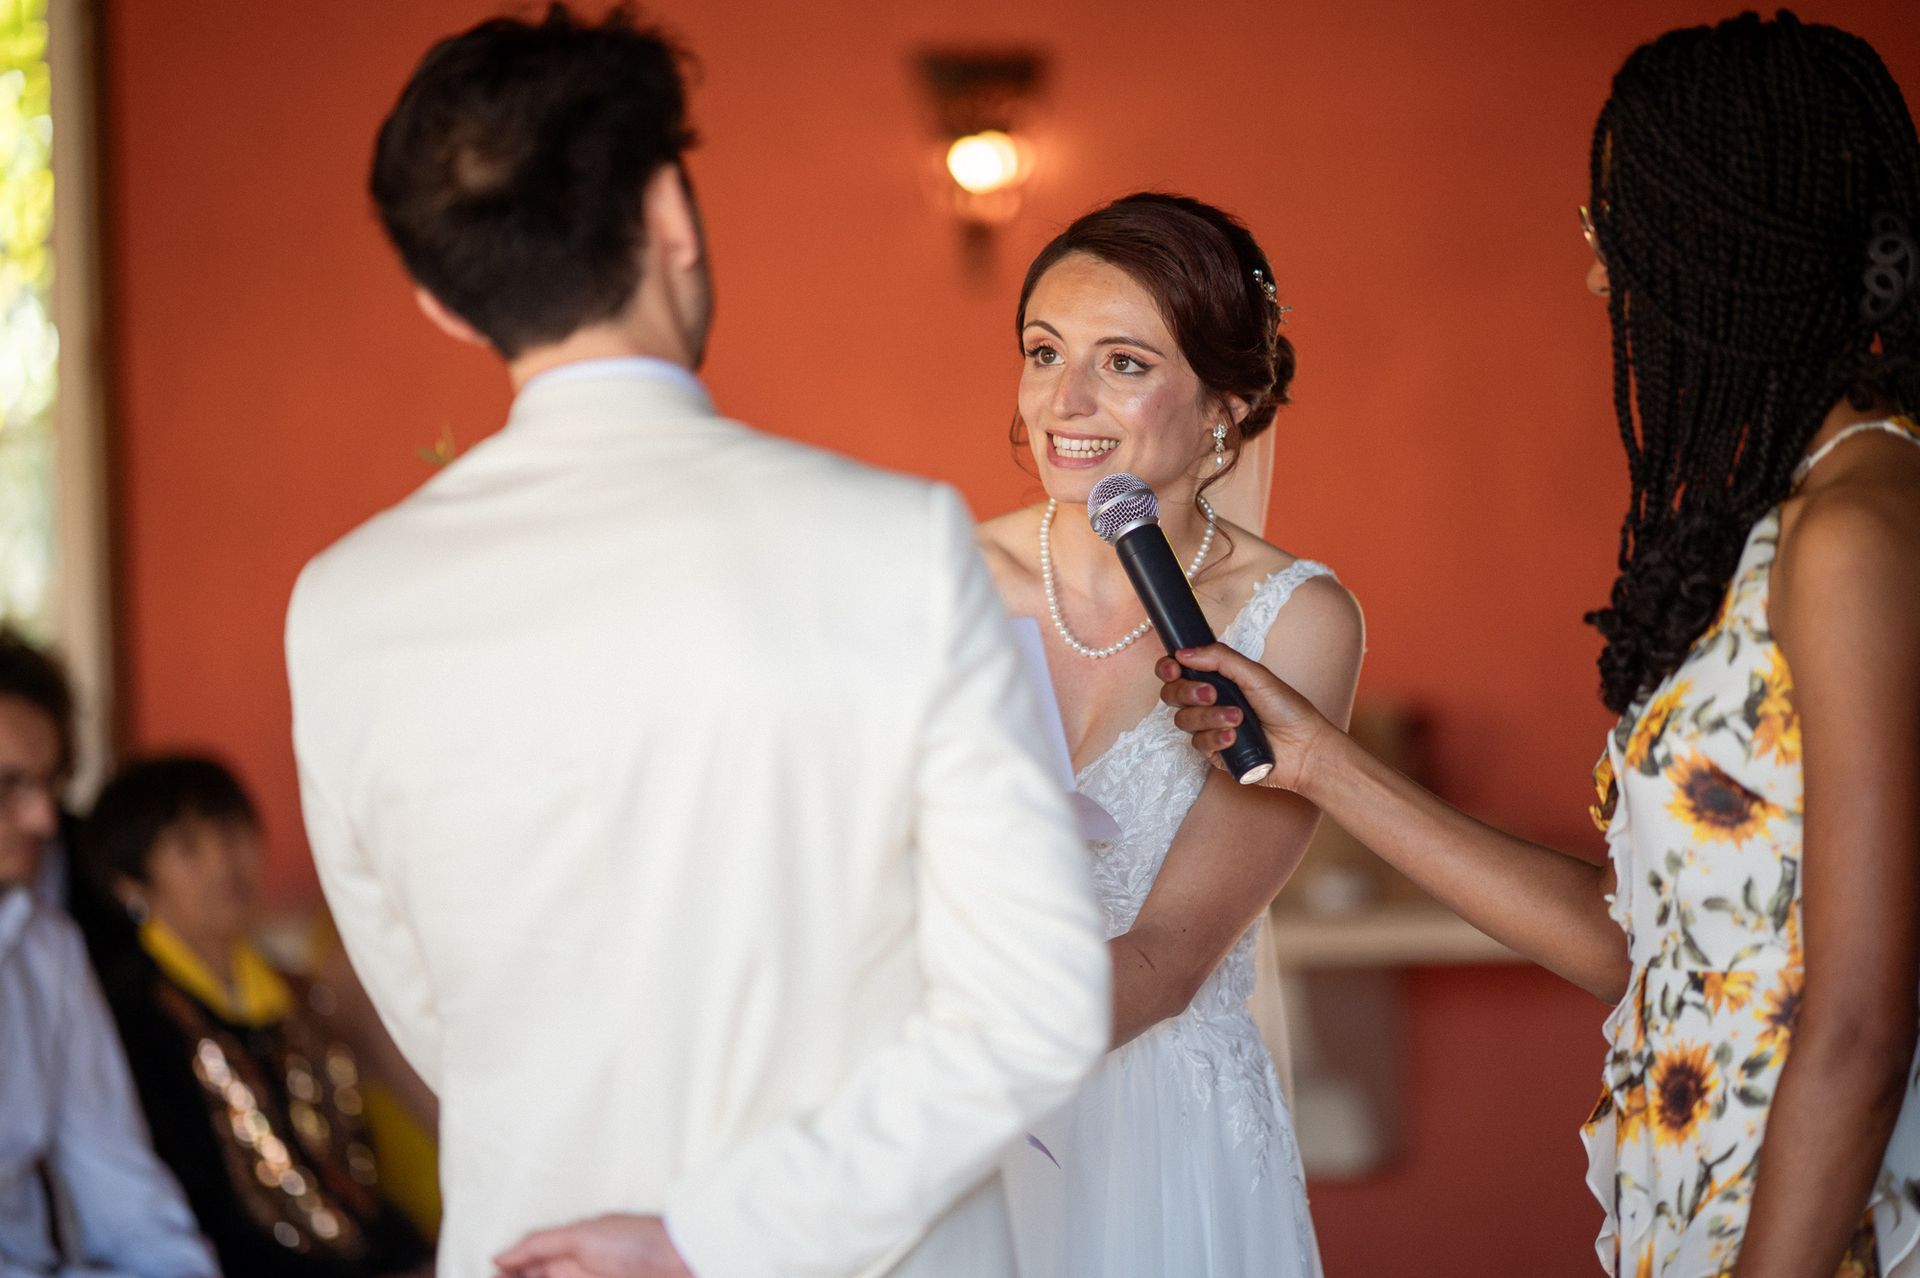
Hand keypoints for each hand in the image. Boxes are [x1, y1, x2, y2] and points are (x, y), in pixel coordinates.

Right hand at [494, 1214, 691, 1277]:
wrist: (689, 1261)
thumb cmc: (643, 1239)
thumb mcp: (583, 1234)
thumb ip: (540, 1243)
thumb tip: (499, 1255)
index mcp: (572, 1249)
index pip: (527, 1263)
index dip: (507, 1271)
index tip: (489, 1276)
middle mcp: (580, 1270)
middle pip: (539, 1276)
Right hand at [1156, 645, 1333, 792]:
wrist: (1304, 747)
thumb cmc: (1287, 709)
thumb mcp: (1255, 675)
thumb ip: (1220, 658)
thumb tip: (1184, 652)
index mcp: (1217, 680)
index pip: (1179, 671)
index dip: (1169, 668)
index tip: (1175, 668)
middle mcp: (1209, 703)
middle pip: (1172, 695)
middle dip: (1187, 692)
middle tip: (1211, 694)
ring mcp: (1210, 729)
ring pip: (1184, 721)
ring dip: (1209, 717)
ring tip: (1237, 718)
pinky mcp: (1215, 753)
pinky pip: (1198, 745)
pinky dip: (1216, 738)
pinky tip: (1234, 737)